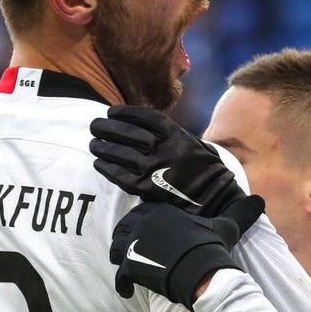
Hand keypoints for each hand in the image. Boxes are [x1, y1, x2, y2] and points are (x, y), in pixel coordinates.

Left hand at [90, 105, 246, 217]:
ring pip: (121, 154)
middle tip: (94, 125)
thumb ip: (171, 136)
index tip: (112, 111)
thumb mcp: (194, 145)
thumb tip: (141, 128)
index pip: (146, 117)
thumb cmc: (204, 171)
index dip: (126, 113)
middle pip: (129, 133)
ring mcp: (157, 169)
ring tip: (93, 144)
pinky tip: (99, 163)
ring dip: (103, 147)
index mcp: (179, 136)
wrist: (217, 199)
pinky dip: (107, 168)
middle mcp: (166, 150)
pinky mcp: (150, 189)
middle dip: (108, 128)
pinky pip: (122, 176)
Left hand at [110, 195, 263, 311]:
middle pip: (124, 227)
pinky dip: (122, 285)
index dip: (142, 221)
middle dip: (125, 238)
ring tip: (127, 267)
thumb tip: (260, 200)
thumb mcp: (227, 227)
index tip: (147, 232)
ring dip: (119, 257)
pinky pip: (119, 276)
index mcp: (162, 210)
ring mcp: (134, 244)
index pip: (142, 210)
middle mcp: (143, 223)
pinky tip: (127, 291)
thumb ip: (239, 212)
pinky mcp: (130, 266)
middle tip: (133, 251)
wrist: (202, 273)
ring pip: (116, 248)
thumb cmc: (213, 248)